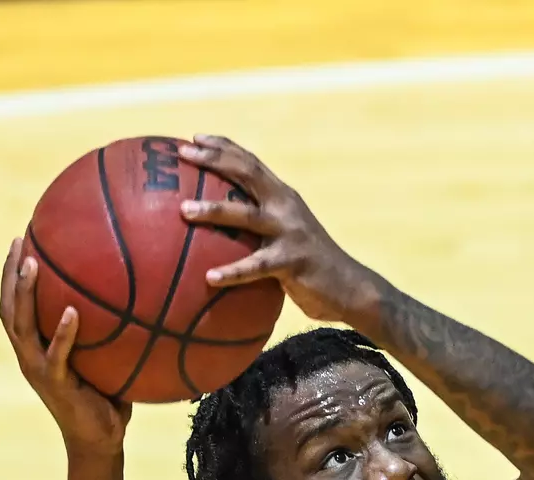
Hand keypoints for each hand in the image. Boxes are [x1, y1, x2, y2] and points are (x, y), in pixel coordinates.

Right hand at [0, 238, 129, 455]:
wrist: (100, 440)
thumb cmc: (106, 397)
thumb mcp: (106, 358)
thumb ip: (109, 330)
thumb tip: (140, 296)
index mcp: (35, 347)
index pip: (15, 305)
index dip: (12, 275)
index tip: (20, 240)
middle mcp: (29, 355)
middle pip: (8, 307)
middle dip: (10, 274)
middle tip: (18, 241)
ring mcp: (38, 369)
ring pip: (21, 326)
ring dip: (24, 293)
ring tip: (32, 264)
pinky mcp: (55, 384)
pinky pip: (56, 355)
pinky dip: (62, 333)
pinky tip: (72, 312)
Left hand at [176, 135, 377, 323]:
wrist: (350, 289)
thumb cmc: (311, 267)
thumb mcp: (287, 238)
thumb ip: (259, 229)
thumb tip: (219, 234)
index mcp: (284, 198)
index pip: (252, 163)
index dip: (224, 147)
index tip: (194, 137)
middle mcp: (287, 208)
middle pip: (248, 174)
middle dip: (214, 160)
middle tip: (183, 154)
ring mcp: (291, 233)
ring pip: (246, 216)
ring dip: (214, 210)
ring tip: (184, 210)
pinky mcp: (293, 262)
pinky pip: (255, 266)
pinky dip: (232, 272)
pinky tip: (209, 277)